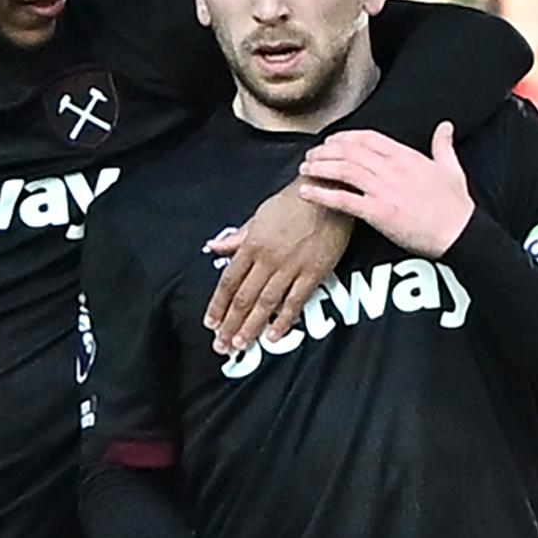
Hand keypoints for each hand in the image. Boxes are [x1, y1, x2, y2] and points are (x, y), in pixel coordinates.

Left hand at [205, 181, 352, 353]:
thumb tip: (214, 246)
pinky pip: (295, 301)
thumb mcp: (259, 215)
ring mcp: (291, 267)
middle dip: (230, 324)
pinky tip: (273, 335)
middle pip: (244, 298)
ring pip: (265, 303)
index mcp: (252, 245)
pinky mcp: (314, 272)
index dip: (218, 305)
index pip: (229, 281)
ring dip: (251, 327)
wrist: (328, 192)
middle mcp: (268, 259)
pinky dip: (283, 320)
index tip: (210, 323)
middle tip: (220, 345)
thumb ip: (238, 237)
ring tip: (240, 345)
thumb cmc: (293, 201)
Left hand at [297, 123, 474, 257]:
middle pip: (350, 152)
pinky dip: (321, 195)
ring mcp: (384, 190)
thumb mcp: (452, 169)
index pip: (368, 138)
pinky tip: (305, 192)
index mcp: (407, 156)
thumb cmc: (456, 206)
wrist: (460, 234)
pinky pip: (343, 200)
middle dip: (325, 151)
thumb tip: (445, 126)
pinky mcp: (378, 212)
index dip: (345, 137)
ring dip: (319, 168)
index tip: (331, 141)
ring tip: (304, 169)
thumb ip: (443, 146)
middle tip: (310, 155)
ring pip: (343, 171)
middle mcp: (392, 169)